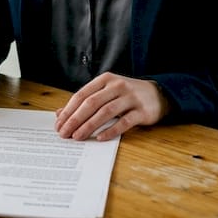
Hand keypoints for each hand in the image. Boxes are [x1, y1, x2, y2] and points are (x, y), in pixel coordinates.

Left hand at [55, 72, 169, 140]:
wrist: (158, 94)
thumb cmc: (127, 95)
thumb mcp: (106, 93)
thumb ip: (86, 102)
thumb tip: (61, 114)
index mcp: (105, 80)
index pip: (82, 95)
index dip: (68, 110)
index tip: (58, 124)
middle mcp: (117, 86)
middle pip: (91, 103)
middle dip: (75, 119)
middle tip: (64, 133)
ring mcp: (131, 97)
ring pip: (106, 112)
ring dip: (89, 126)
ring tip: (78, 137)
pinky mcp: (142, 111)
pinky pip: (124, 122)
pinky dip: (111, 130)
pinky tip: (100, 138)